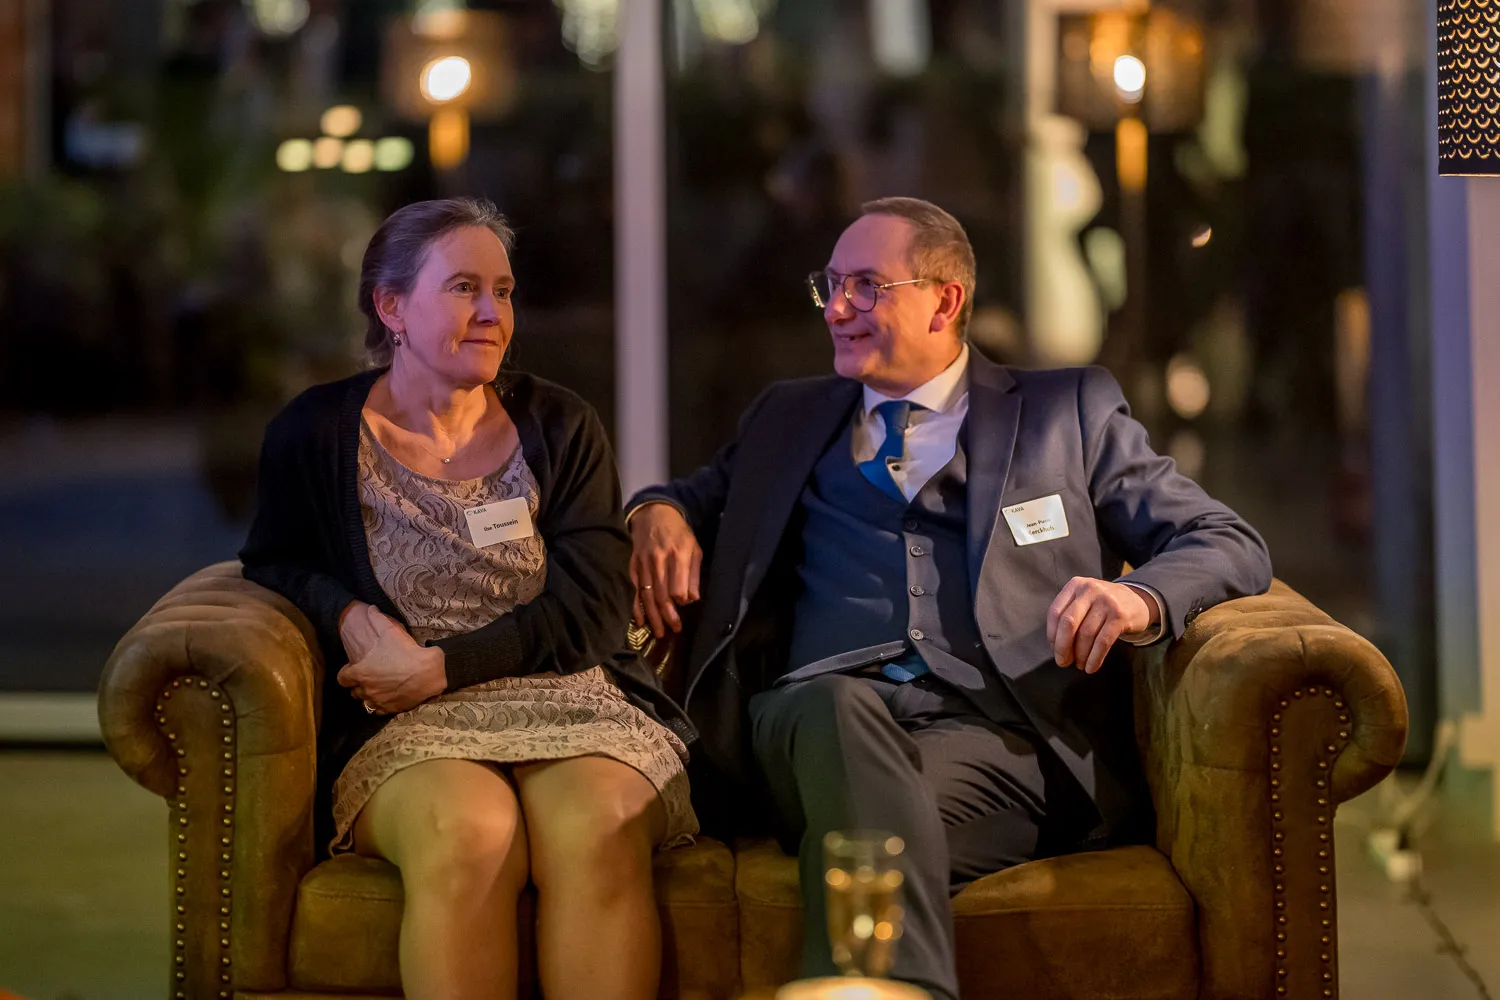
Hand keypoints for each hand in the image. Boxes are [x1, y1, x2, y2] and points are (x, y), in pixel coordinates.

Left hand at [337, 605, 446, 713]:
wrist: (429, 672)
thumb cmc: (406, 651)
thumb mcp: (390, 631)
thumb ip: (376, 619)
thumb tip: (371, 609)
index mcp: (360, 672)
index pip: (342, 678)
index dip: (346, 674)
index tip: (353, 669)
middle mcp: (366, 689)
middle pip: (353, 692)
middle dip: (358, 685)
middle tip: (368, 677)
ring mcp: (378, 701)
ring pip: (365, 703)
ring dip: (368, 696)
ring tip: (377, 688)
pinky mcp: (390, 709)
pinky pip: (378, 711)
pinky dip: (381, 705)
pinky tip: (388, 696)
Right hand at [628, 503, 702, 637]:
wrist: (654, 513)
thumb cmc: (679, 533)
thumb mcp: (694, 548)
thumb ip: (693, 574)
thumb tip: (692, 599)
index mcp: (677, 555)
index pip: (677, 587)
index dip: (680, 601)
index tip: (683, 608)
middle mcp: (659, 560)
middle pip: (661, 595)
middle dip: (667, 616)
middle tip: (673, 631)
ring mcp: (643, 563)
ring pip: (647, 595)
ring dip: (653, 616)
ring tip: (658, 632)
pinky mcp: (633, 564)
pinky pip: (634, 589)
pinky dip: (636, 606)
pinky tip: (640, 620)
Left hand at [1046, 578, 1156, 673]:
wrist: (1137, 600)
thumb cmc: (1103, 605)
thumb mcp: (1085, 599)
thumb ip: (1069, 614)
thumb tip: (1056, 646)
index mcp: (1075, 585)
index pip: (1055, 612)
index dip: (1052, 635)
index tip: (1055, 650)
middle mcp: (1089, 590)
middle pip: (1068, 623)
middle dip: (1063, 647)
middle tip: (1063, 662)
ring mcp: (1106, 601)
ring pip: (1086, 634)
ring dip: (1080, 655)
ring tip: (1079, 665)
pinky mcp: (1120, 615)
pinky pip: (1103, 642)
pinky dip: (1095, 658)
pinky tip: (1091, 667)